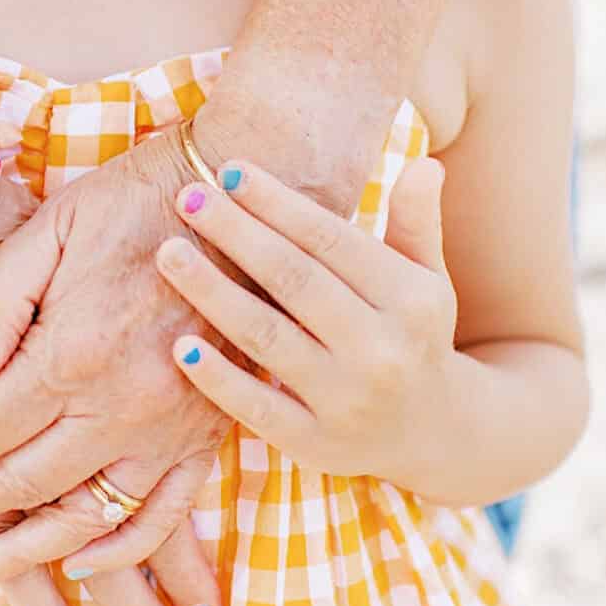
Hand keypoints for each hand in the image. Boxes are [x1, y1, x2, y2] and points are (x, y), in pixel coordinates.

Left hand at [0, 130, 231, 605]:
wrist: (236, 193)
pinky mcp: (209, 436)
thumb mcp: (45, 232)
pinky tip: (79, 565)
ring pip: (87, 521)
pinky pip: (163, 517)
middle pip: (19, 485)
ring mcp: (171, 429)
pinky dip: (120, 552)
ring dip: (28, 553)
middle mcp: (121, 406)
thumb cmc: (129, 201)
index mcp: (70, 355)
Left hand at [157, 155, 454, 480]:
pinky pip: (256, 406)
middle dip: (237, 234)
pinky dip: (217, 378)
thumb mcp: (426, 280)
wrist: (437, 434)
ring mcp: (348, 400)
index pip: (332, 241)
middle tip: (187, 196)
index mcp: (411, 300)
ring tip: (168, 252)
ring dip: (212, 292)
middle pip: (294, 280)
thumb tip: (424, 163)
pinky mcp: (314, 442)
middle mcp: (383, 349)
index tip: (229, 170)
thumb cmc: (411, 335)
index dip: (279, 203)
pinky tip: (178, 346)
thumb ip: (416, 223)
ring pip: (268, 337)